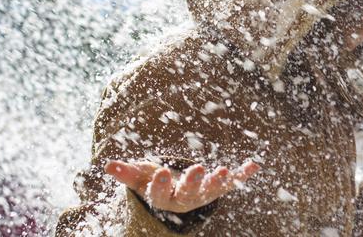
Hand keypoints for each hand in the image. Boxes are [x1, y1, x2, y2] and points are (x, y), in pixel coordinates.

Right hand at [104, 159, 260, 212]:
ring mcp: (204, 193)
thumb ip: (127, 173)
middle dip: (194, 181)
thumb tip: (108, 166)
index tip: (161, 171)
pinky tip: (254, 164)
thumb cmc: (155, 182)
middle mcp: (186, 198)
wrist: (177, 197)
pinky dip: (243, 174)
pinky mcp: (219, 186)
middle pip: (190, 193)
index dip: (161, 183)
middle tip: (199, 168)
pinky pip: (233, 182)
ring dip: (219, 181)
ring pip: (212, 191)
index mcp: (165, 197)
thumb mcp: (140, 178)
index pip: (161, 192)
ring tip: (224, 171)